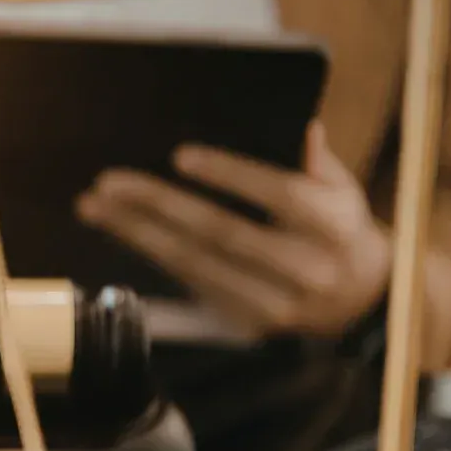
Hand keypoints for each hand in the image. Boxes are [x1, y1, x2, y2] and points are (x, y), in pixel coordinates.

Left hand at [77, 122, 390, 335]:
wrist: (356, 304)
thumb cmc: (338, 231)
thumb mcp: (343, 192)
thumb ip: (319, 163)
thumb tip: (301, 128)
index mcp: (330, 226)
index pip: (278, 194)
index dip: (230, 176)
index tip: (181, 156)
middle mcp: (302, 268)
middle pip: (220, 233)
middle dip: (158, 205)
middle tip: (110, 183)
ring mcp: (270, 302)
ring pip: (193, 264)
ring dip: (137, 234)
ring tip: (95, 206)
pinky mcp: (244, 321)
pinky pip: (188, 283)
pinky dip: (150, 255)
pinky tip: (119, 231)